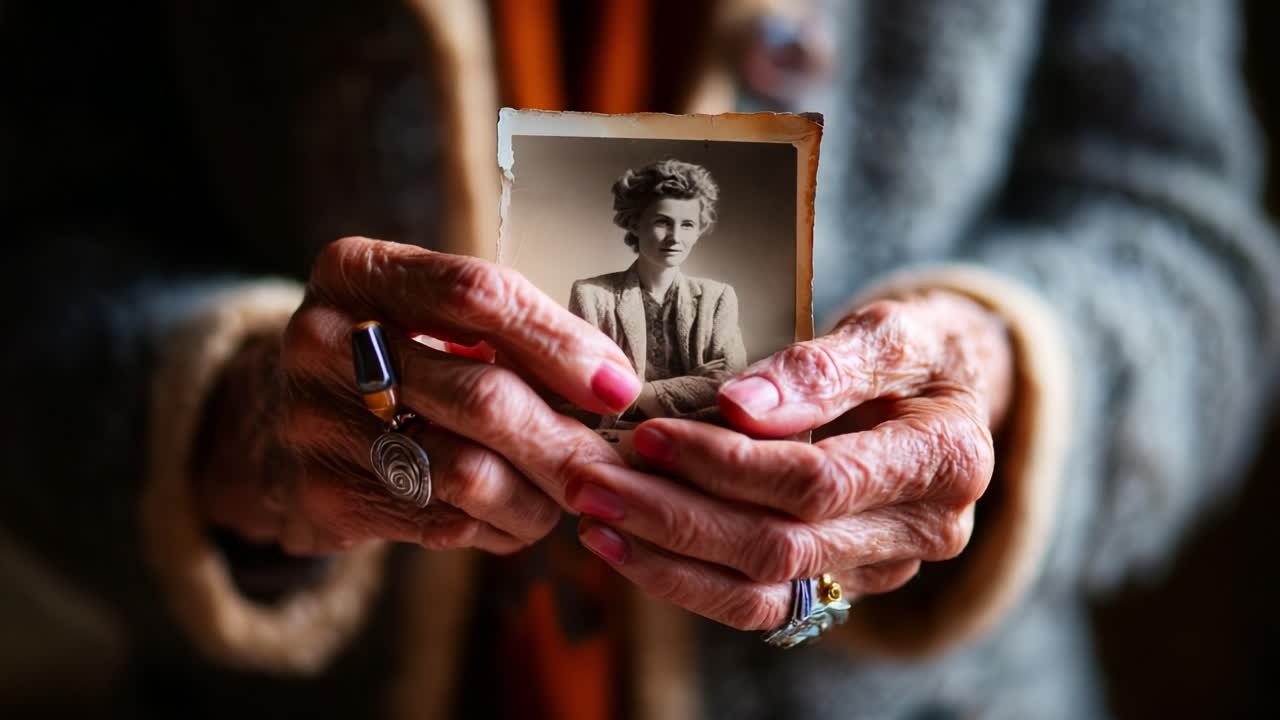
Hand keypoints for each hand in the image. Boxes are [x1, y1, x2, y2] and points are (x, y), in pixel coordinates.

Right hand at [194, 236, 641, 555]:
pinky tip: (520, 512)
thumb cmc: (393, 349)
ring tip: (571, 492)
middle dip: (565, 439)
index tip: (618, 386)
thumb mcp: (429, 309)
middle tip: (614, 464)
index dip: (559, 342)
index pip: (475, 296)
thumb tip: (612, 383)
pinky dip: (501, 524)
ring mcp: (316, 423)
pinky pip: (444, 522)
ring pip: (469, 474)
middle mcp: (323, 341)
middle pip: (480, 396)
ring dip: (540, 494)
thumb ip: (507, 328)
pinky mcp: (324, 496)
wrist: (278, 416)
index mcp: (357, 271)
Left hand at [565, 291, 1010, 630]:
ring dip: (665, 559)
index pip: (817, 482)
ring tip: (592, 518)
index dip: (726, 463)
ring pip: (761, 593)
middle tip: (592, 480)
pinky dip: (683, 580)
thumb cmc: (916, 349)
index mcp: (945, 462)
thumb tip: (738, 407)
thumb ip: (822, 366)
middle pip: (781, 546)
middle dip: (675, 515)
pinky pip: (756, 604)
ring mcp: (877, 569)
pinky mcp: (838, 584)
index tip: (649, 433)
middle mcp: (921, 532)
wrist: (945, 392)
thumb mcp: (890, 328)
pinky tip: (624, 546)